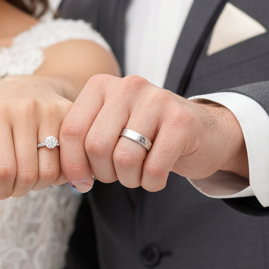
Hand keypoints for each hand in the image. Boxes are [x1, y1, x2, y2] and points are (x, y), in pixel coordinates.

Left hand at [0, 75, 71, 203]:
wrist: (25, 87)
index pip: (3, 171)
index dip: (2, 190)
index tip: (0, 189)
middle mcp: (25, 109)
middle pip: (29, 175)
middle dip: (20, 190)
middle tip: (16, 184)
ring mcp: (51, 110)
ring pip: (51, 172)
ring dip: (40, 185)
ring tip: (31, 174)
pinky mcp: (71, 114)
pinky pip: (69, 162)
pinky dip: (59, 175)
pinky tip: (48, 166)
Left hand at [58, 74, 247, 191]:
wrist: (203, 132)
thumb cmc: (148, 136)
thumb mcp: (110, 129)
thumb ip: (84, 143)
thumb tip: (65, 176)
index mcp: (102, 85)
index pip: (71, 129)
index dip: (72, 164)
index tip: (81, 182)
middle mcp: (128, 85)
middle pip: (96, 146)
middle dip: (103, 173)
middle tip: (117, 175)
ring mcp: (157, 99)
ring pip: (124, 158)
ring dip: (129, 179)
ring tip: (138, 173)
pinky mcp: (182, 121)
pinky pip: (153, 168)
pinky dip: (151, 183)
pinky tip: (157, 176)